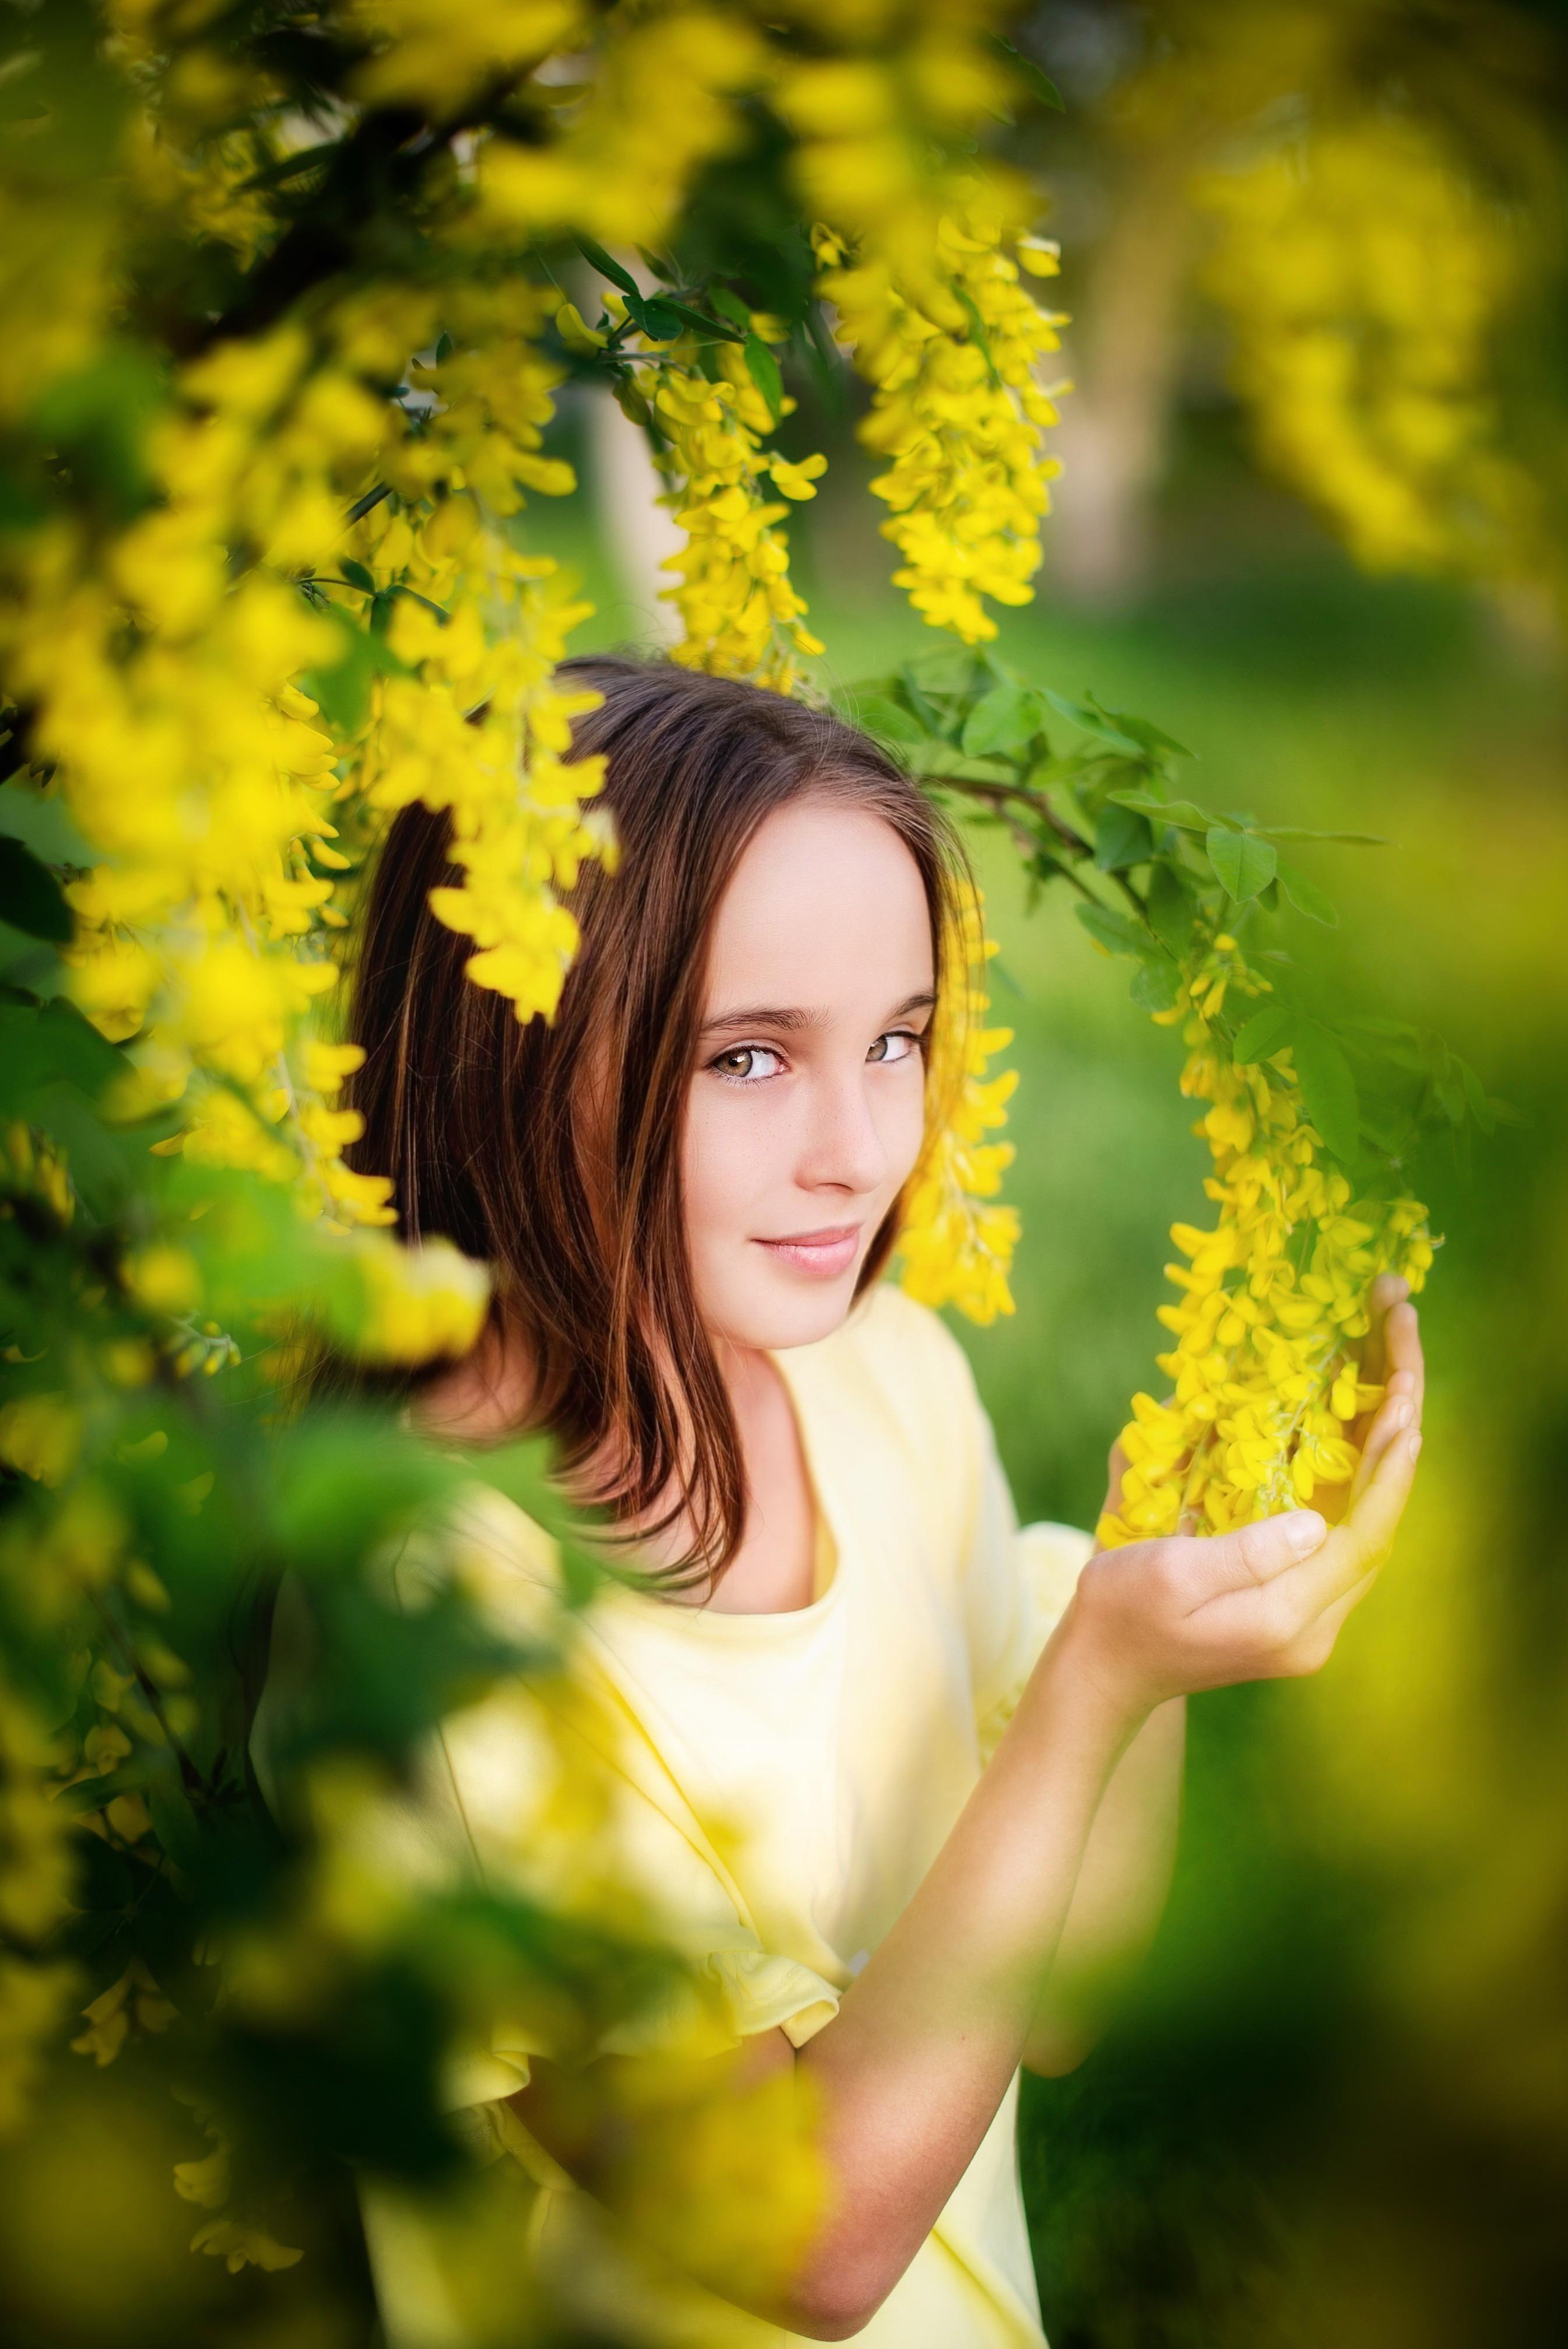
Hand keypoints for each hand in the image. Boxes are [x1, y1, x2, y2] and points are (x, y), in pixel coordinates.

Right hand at [1068, 1281, 1423, 1723]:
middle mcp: (1310, 1635)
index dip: (1387, 1480)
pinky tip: (1361, 1468)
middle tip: (1407, 1400)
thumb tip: (1315, 1523)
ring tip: (1396, 1421)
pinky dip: (1356, 1507)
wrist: (1107, 1670)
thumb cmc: (1122, 1611)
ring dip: (1381, 1486)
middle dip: (1395, 1471)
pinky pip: (1341, 1558)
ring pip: (1362, 1552)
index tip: (1406, 1420)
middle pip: (1373, 1545)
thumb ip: (1247, 1553)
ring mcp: (1305, 1632)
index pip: (1359, 1543)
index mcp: (1282, 1621)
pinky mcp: (1293, 1623)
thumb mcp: (1170, 1572)